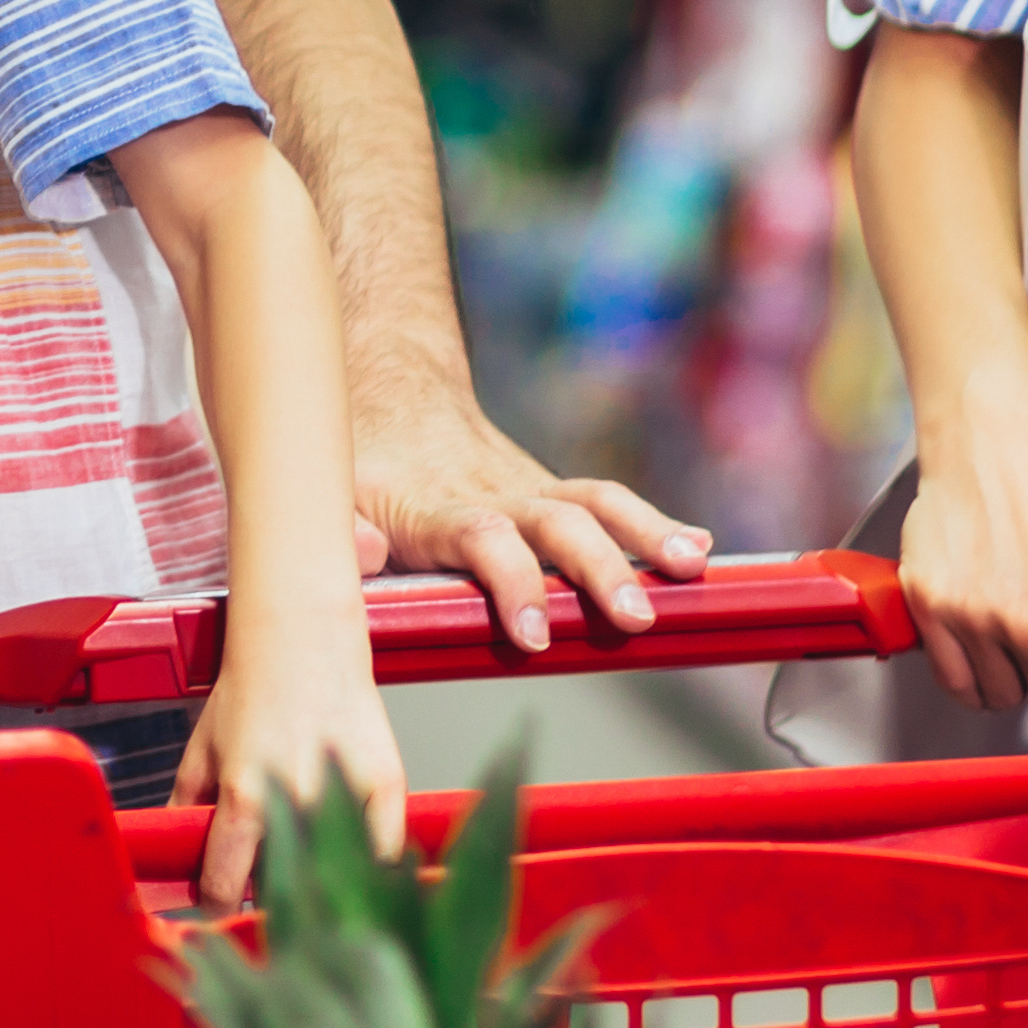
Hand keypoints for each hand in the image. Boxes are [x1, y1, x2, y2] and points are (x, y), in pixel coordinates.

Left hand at [175, 581, 408, 908]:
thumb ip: (186, 810)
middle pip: (279, 887)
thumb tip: (171, 859)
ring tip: (310, 880)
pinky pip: (383, 853)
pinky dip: (371, 867)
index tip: (221, 910)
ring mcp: (345, 796)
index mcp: (242, 799)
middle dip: (268, 896)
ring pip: (332, 877)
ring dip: (319, 886)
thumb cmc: (249, 692)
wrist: (302, 639)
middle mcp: (294, 802)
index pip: (225, 888)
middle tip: (266, 890)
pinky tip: (355, 865)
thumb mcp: (201, 751)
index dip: (219, 906)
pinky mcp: (387, 786)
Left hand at [348, 371, 709, 651]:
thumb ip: (340, 531)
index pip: (483, 540)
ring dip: (647, 534)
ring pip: (594, 504)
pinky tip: (698, 551)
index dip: (513, 583)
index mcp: (436, 510)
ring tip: (691, 569)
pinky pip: (606, 501)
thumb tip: (359, 549)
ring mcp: (528, 491)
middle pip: (557, 524)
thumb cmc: (357, 468)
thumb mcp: (329, 496)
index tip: (535, 633)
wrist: (391, 394)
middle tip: (634, 617)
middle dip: (599, 570)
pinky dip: (654, 522)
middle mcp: (493, 496)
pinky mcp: (549, 492)